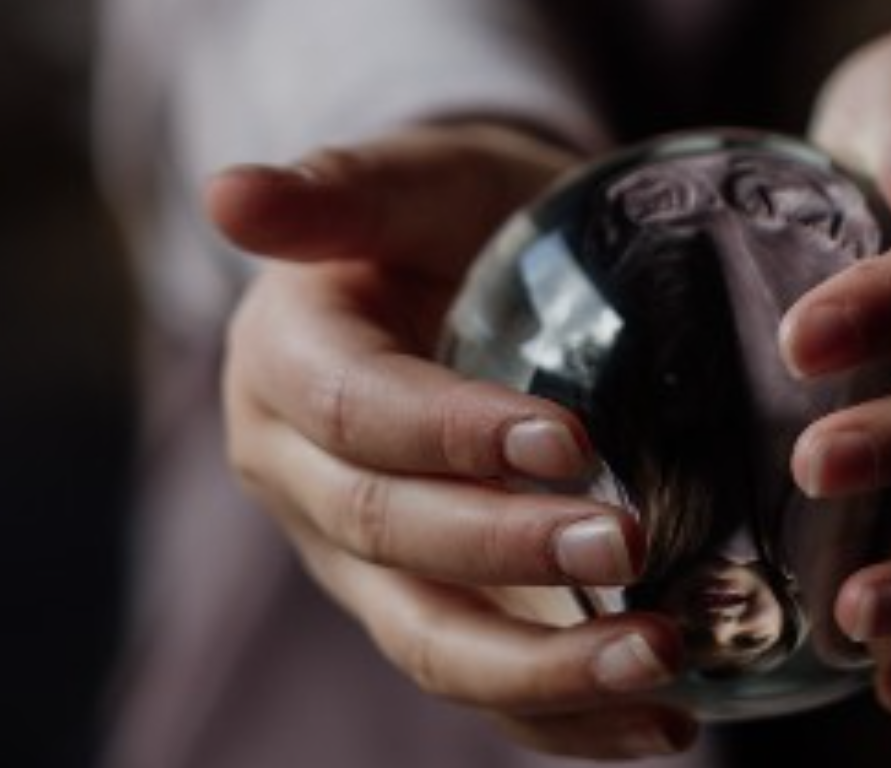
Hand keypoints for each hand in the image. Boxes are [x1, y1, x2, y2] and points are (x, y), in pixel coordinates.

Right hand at [209, 121, 699, 759]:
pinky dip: (568, 720)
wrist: (465, 271)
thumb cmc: (446, 215)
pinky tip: (663, 725)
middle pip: (390, 536)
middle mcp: (303, 480)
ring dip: (544, 672)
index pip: (357, 413)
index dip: (452, 434)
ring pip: (429, 642)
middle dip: (508, 551)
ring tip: (661, 662)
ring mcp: (360, 563)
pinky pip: (484, 687)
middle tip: (627, 542)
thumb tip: (227, 192)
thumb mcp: (408, 178)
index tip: (566, 439)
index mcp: (283, 366)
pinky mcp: (425, 612)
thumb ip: (338, 187)